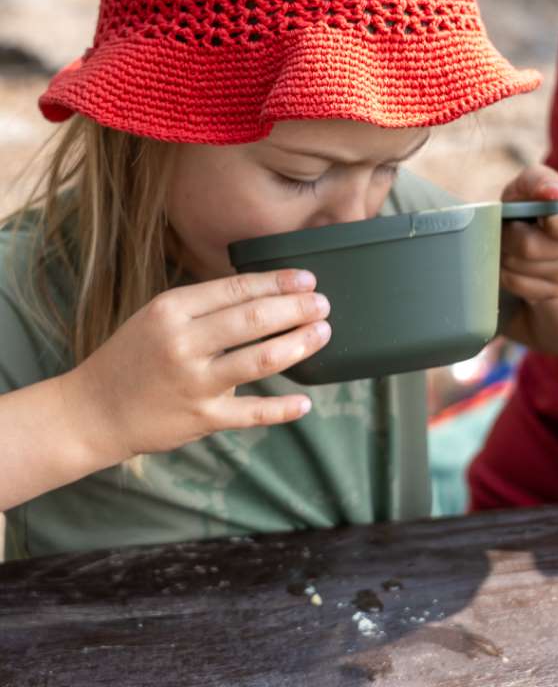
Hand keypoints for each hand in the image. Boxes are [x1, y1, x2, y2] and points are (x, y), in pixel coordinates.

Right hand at [66, 269, 330, 462]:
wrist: (94, 410)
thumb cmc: (133, 356)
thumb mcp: (157, 316)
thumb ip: (203, 304)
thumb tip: (261, 290)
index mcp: (172, 310)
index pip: (236, 288)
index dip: (277, 282)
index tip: (307, 278)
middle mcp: (183, 343)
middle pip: (254, 319)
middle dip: (296, 309)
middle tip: (322, 304)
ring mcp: (194, 383)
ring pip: (260, 360)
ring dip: (298, 345)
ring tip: (323, 333)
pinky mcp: (202, 418)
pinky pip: (251, 413)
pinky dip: (282, 408)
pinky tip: (305, 402)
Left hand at [500, 164, 557, 302]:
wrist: (540, 227)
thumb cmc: (539, 198)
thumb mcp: (536, 179)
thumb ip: (541, 179)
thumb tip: (554, 193)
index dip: (556, 223)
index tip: (540, 215)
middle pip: (533, 248)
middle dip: (511, 231)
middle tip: (509, 221)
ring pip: (518, 266)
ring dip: (503, 248)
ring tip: (510, 235)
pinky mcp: (550, 293)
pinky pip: (512, 282)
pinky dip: (502, 266)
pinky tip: (511, 253)